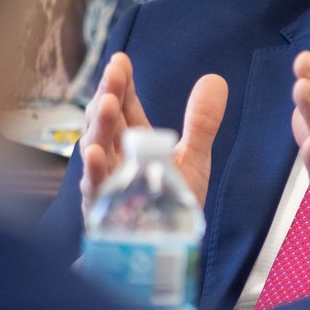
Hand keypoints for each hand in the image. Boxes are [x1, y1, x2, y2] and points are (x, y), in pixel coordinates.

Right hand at [79, 52, 227, 206]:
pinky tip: (95, 153)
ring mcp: (106, 180)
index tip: (121, 61)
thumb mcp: (192, 157)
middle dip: (108, 94)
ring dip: (100, 125)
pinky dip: (94, 170)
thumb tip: (216, 79)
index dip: (121, 83)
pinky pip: (96, 187)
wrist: (164, 249)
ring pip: (96, 147)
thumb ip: (201, 121)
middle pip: (107, 120)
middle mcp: (115, 155)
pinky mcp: (103, 208)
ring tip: (107, 102)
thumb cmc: (170, 203)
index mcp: (135, 140)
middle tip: (114, 72)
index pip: (124, 105)